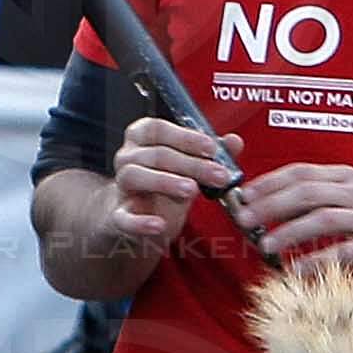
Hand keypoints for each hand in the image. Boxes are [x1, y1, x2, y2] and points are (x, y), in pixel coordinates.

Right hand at [102, 114, 239, 256]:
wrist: (139, 218)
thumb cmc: (165, 185)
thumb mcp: (189, 168)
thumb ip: (211, 154)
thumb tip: (234, 141)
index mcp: (142, 139)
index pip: (157, 128)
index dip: (185, 137)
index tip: (211, 148)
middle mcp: (127, 158)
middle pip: (155, 154)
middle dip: (191, 164)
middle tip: (218, 175)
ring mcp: (120, 187)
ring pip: (134, 176)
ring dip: (165, 181)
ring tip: (191, 191)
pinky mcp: (117, 216)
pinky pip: (123, 217)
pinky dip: (140, 222)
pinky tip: (159, 225)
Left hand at [232, 162, 352, 272]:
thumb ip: (331, 196)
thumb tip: (286, 207)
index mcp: (352, 177)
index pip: (303, 172)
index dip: (269, 182)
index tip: (244, 193)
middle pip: (307, 192)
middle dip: (270, 204)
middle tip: (244, 218)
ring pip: (323, 219)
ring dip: (289, 231)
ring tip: (265, 244)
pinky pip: (345, 252)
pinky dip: (318, 261)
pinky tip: (297, 271)